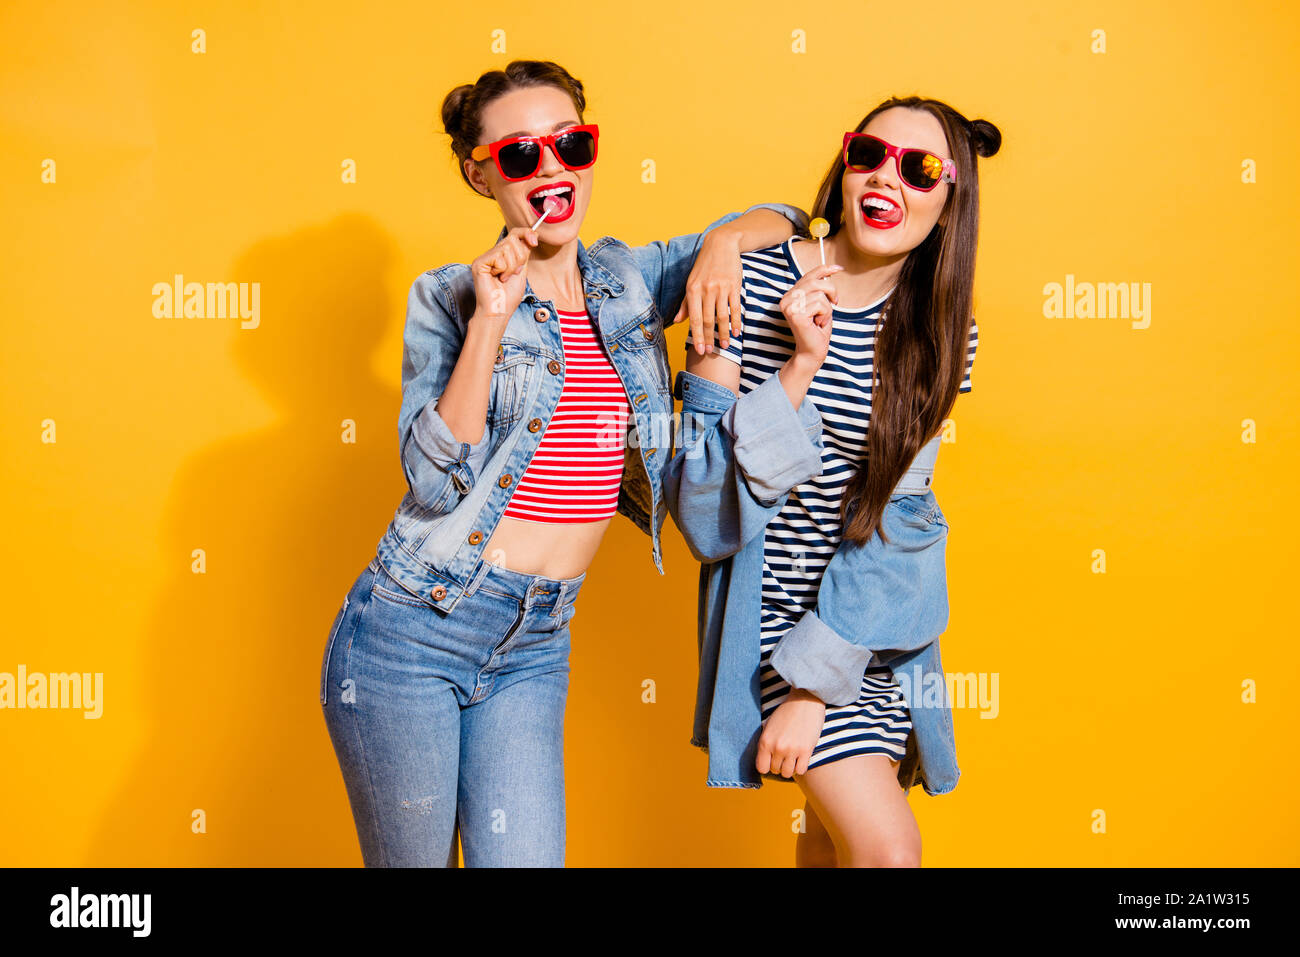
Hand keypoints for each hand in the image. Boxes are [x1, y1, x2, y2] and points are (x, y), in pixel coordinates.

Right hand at [470, 226, 538, 328]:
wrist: (499, 311)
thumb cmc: (509, 296)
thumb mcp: (522, 270)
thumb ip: (524, 253)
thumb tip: (531, 235)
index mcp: (502, 255)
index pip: (514, 234)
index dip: (526, 233)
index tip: (535, 241)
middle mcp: (492, 254)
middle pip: (513, 239)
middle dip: (520, 258)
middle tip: (515, 273)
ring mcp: (484, 257)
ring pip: (507, 248)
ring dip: (512, 266)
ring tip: (504, 279)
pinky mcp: (479, 262)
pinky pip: (499, 256)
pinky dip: (503, 270)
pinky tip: (497, 279)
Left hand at [671, 228, 744, 354]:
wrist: (721, 244)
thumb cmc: (704, 265)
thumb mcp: (690, 282)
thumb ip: (685, 303)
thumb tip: (677, 321)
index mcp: (692, 290)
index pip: (694, 318)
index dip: (697, 336)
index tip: (699, 349)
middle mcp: (706, 290)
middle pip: (707, 320)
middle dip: (709, 338)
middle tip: (710, 352)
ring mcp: (721, 288)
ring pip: (722, 316)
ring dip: (723, 333)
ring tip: (724, 346)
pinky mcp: (734, 286)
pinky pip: (735, 308)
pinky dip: (735, 322)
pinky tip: (735, 332)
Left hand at [755, 688, 826, 777]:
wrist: (805, 700)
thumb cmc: (787, 711)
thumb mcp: (769, 725)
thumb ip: (766, 743)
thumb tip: (765, 760)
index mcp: (765, 741)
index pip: (761, 768)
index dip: (767, 766)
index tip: (772, 761)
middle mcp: (777, 747)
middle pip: (775, 770)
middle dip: (779, 765)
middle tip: (784, 755)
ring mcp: (792, 750)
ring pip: (787, 773)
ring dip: (790, 768)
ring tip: (792, 758)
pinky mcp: (806, 750)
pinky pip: (801, 770)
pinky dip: (800, 767)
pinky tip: (801, 758)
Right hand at [779, 263, 842, 368]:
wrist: (812, 352)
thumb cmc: (817, 330)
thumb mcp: (821, 305)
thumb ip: (820, 289)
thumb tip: (831, 269)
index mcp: (790, 295)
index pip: (808, 276)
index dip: (824, 269)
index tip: (838, 268)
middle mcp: (786, 299)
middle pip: (815, 282)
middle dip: (831, 291)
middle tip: (835, 303)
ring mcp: (789, 306)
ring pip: (819, 294)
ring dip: (827, 309)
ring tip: (820, 320)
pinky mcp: (795, 314)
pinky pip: (820, 305)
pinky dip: (825, 315)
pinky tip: (818, 324)